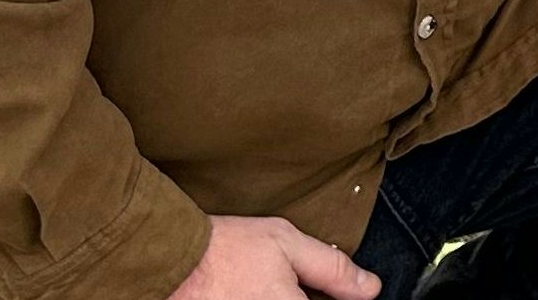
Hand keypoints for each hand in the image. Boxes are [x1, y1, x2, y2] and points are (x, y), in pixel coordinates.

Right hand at [169, 216, 378, 299]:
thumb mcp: (286, 244)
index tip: (319, 290)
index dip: (329, 299)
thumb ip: (332, 269)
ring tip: (260, 284)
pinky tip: (250, 291)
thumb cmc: (225, 250)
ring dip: (279, 297)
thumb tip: (370, 288)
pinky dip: (260, 299)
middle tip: (283, 283)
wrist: (168, 262)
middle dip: (301, 296)